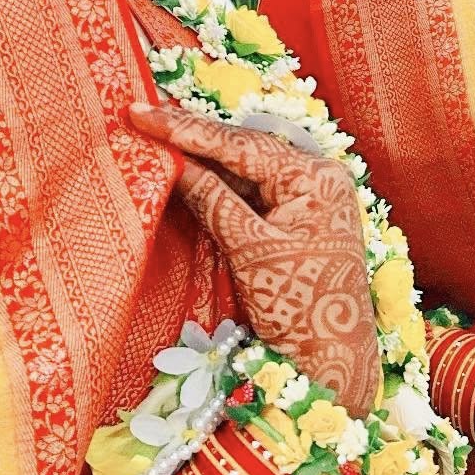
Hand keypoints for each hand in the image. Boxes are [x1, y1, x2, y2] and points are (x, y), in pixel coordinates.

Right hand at [128, 104, 377, 419]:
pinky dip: (219, 186)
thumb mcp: (249, 249)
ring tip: (157, 137)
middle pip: (245, 149)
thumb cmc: (299, 307)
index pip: (242, 144)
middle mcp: (318, 177)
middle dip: (194, 137)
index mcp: (316, 177)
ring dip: (203, 160)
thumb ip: (213, 200)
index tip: (143, 113)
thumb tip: (175, 164)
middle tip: (144, 116)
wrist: (331, 362)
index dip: (188, 129)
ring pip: (246, 170)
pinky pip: (252, 192)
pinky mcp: (298, 218)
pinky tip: (186, 172)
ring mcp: (310, 197)